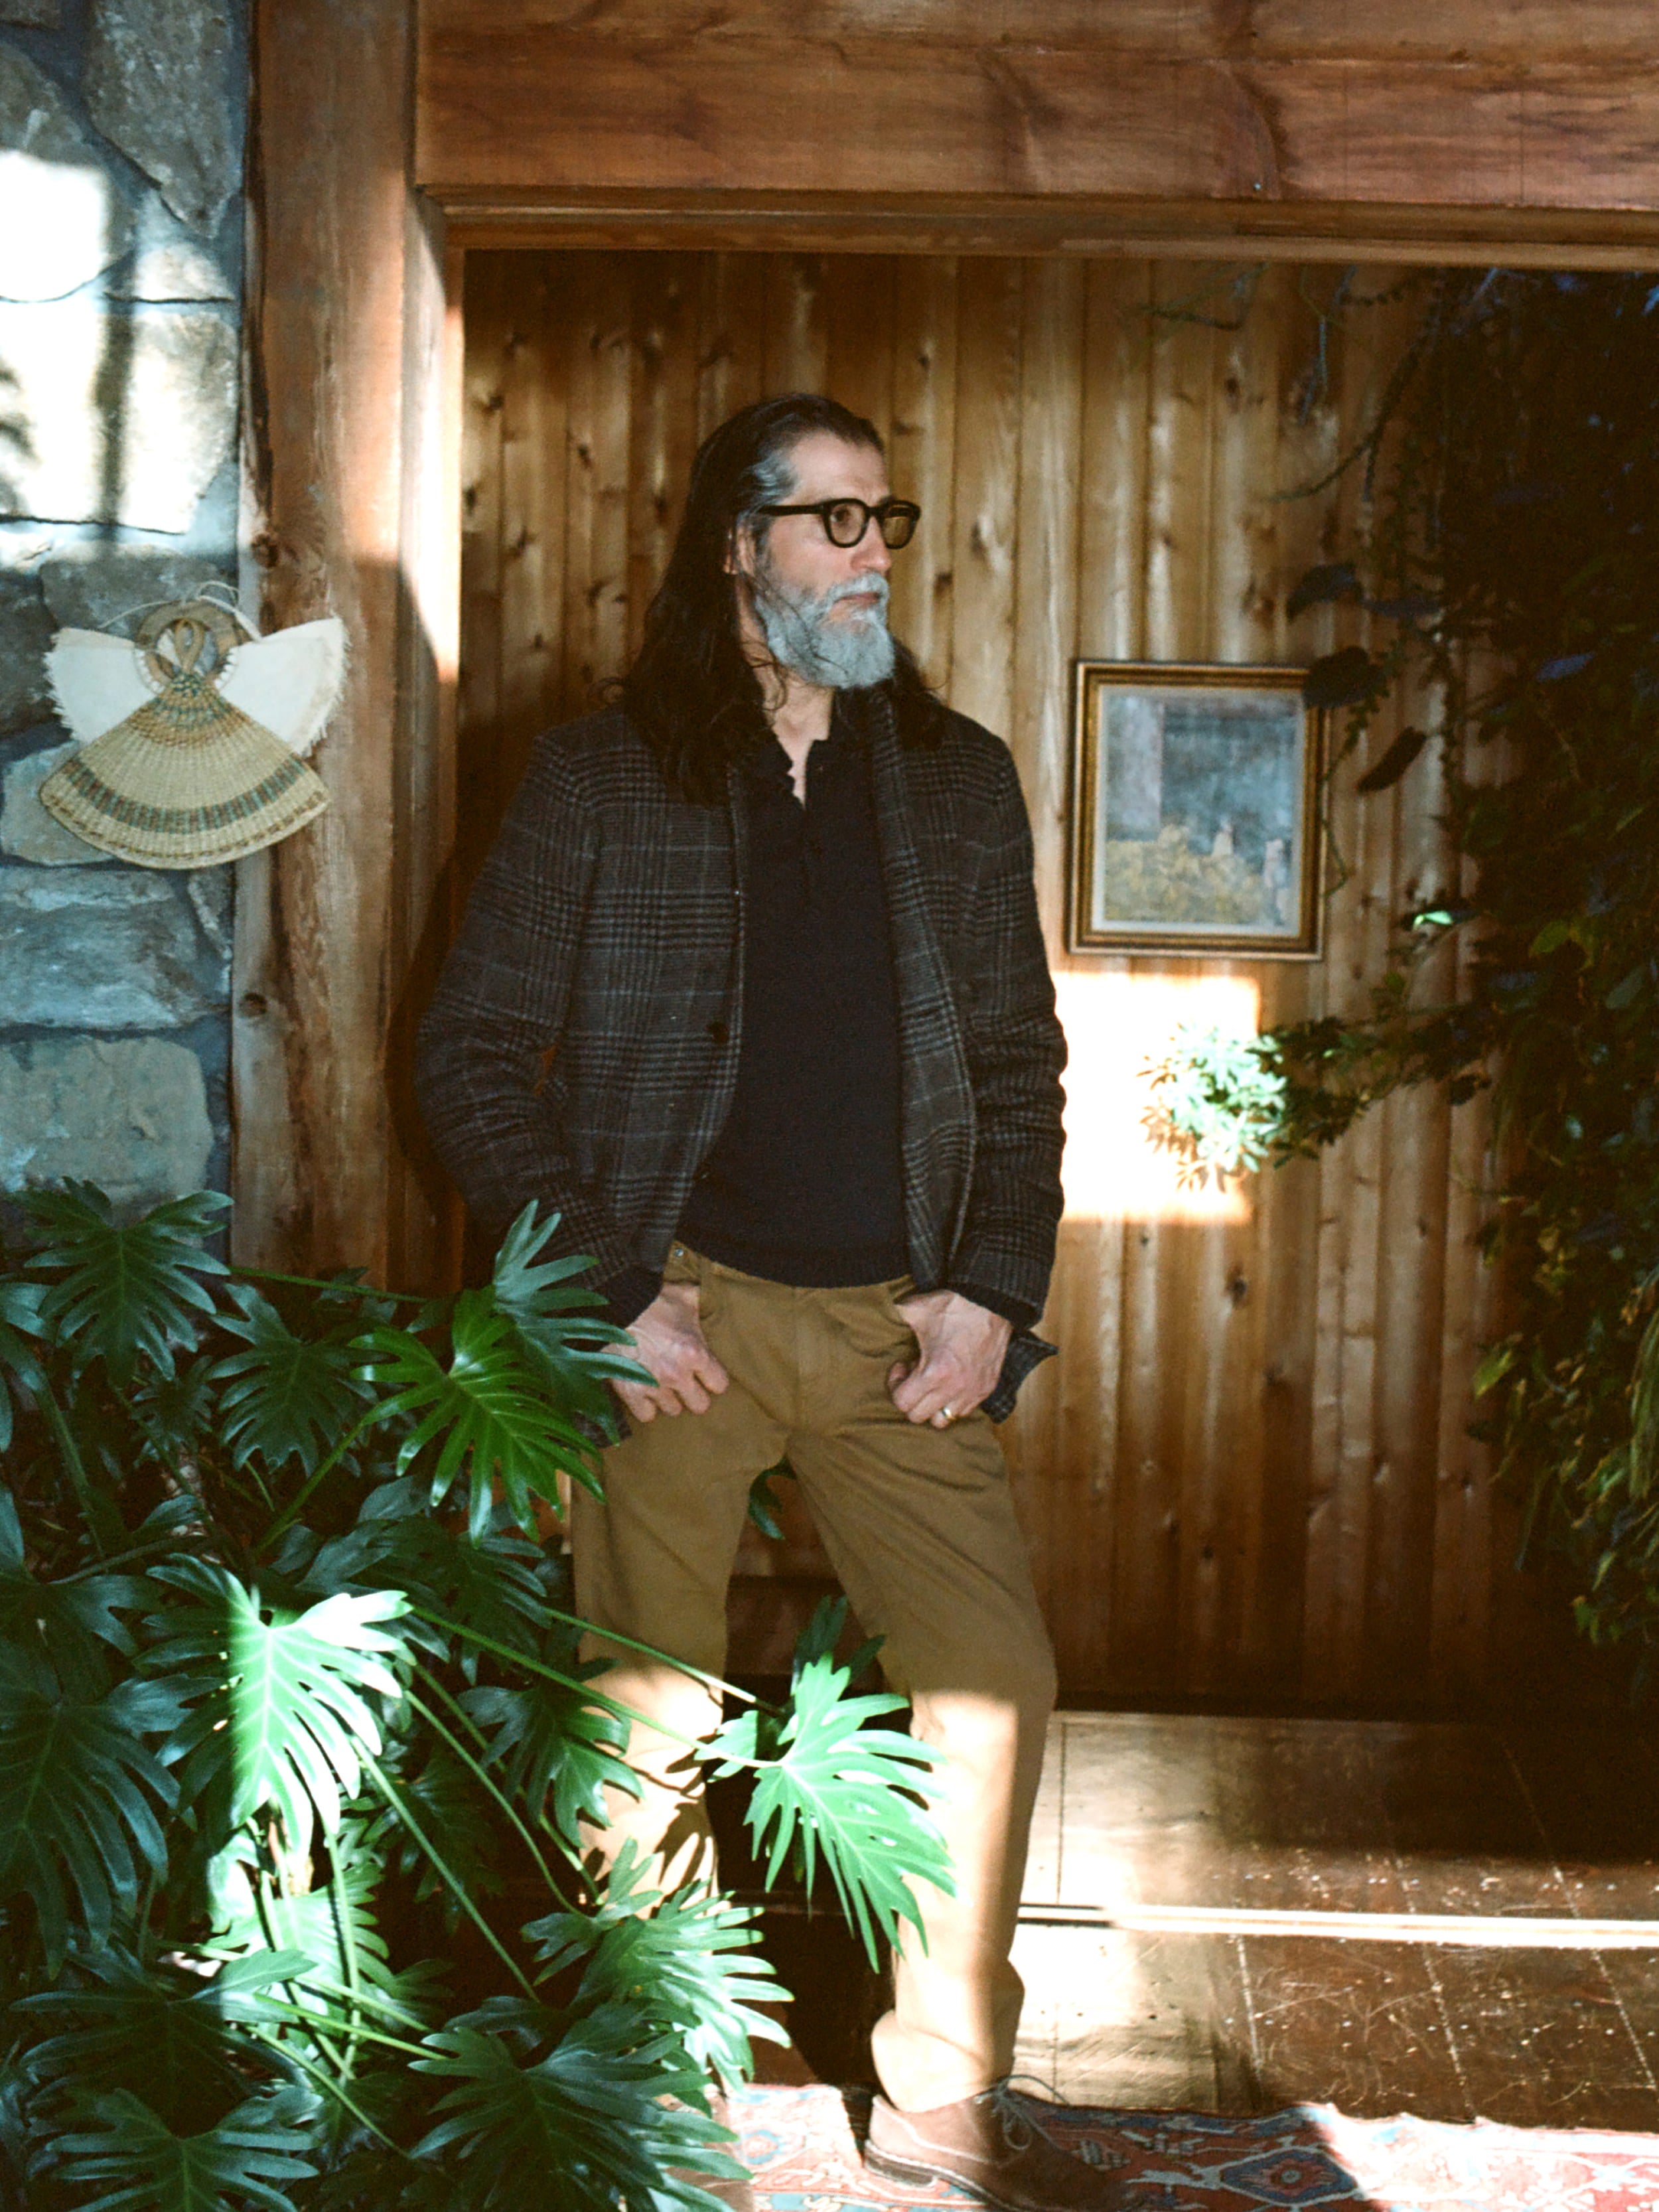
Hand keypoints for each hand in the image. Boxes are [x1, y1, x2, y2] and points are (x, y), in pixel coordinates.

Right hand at [611, 1282, 729, 1421]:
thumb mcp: (684, 1296)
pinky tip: (645, 1392)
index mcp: (695, 1353)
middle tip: (686, 1382)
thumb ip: (703, 1303)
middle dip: (694, 1394)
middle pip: (700, 1405)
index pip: (719, 1384)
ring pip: (673, 1410)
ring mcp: (654, 1386)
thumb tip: (713, 1299)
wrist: (612, 1307)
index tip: (706, 1374)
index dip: (713, 1379)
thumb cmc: (650, 1300)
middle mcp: (677, 1375)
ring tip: (663, 1385)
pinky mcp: (631, 1393)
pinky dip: (645, 1406)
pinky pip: (646, 1415)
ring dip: (669, 1399)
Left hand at [887, 1289, 1011, 1427]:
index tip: (901, 1366)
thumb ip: (891, 1316)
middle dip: (911, 1398)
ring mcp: (973, 1391)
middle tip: (914, 1374)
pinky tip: (950, 1380)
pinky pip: (964, 1411)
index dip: (895, 1385)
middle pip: (919, 1416)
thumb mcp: (916, 1308)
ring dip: (932, 1404)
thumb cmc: (954, 1306)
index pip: (902, 1403)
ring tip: (932, 1381)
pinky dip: (952, 1402)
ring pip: (943, 1419)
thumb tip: (872, 1316)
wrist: (992, 1301)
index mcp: (935, 1372)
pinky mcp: (987, 1389)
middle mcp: (955, 1389)